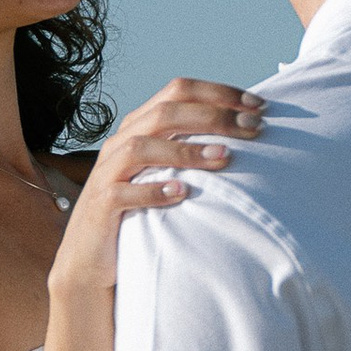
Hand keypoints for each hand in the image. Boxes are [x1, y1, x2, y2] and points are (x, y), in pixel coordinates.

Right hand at [49, 80, 263, 307]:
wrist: (91, 258)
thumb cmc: (140, 212)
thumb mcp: (166, 173)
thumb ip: (192, 150)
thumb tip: (245, 133)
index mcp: (139, 126)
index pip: (179, 92)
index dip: (219, 93)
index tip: (259, 105)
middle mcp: (121, 142)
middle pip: (165, 112)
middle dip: (213, 115)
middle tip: (254, 126)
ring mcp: (107, 173)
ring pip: (142, 147)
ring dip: (186, 150)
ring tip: (225, 157)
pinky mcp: (100, 206)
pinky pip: (123, 193)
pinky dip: (153, 191)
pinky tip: (182, 194)